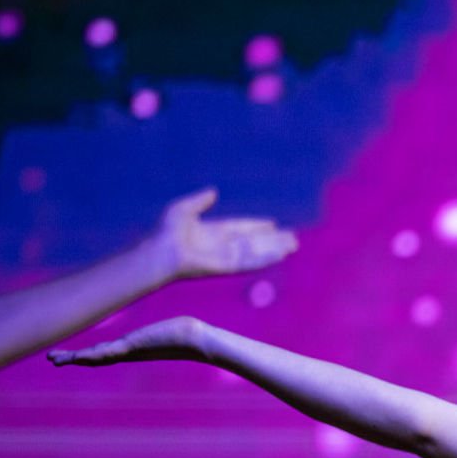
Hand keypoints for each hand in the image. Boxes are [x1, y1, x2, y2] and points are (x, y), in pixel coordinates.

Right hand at [49, 316, 214, 366]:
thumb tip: (175, 322)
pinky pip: (108, 351)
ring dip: (76, 358)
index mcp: (133, 348)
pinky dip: (92, 354)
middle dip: (74, 357)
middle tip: (52, 359)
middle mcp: (128, 352)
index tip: (71, 355)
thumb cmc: (188, 333)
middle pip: (95, 356)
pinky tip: (79, 357)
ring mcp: (130, 350)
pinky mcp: (134, 346)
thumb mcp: (168, 328)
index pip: (104, 352)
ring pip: (97, 356)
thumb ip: (165, 328)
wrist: (198, 339)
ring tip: (56, 359)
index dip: (86, 353)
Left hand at [152, 188, 297, 279]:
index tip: (272, 224)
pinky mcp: (228, 266)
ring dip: (275, 249)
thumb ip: (200, 201)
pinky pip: (251, 262)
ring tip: (293, 246)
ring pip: (257, 252)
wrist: (163, 251)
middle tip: (293, 238)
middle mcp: (223, 244)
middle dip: (273, 240)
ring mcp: (227, 256)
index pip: (241, 228)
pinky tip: (280, 255)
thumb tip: (213, 191)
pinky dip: (266, 259)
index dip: (256, 226)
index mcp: (213, 231)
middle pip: (254, 241)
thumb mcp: (183, 209)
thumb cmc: (167, 231)